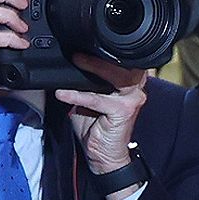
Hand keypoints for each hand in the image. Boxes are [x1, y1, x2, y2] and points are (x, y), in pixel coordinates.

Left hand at [56, 58, 146, 186]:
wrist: (103, 156)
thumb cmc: (96, 128)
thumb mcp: (87, 99)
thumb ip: (83, 83)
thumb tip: (66, 66)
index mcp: (129, 82)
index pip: (119, 59)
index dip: (102, 50)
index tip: (81, 43)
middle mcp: (135, 87)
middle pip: (121, 62)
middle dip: (98, 55)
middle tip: (76, 52)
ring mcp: (132, 98)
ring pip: (114, 75)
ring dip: (93, 67)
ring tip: (75, 62)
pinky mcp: (124, 110)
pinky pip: (98, 99)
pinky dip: (79, 95)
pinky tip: (63, 94)